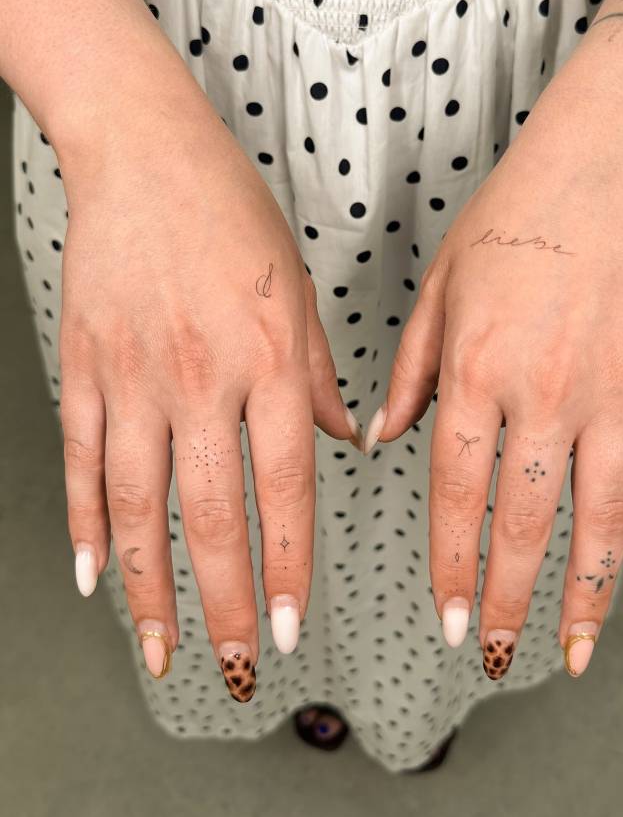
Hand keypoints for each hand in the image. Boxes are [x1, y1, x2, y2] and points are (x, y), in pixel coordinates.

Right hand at [60, 84, 358, 697]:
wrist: (143, 151)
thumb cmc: (230, 211)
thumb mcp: (297, 289)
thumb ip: (319, 375)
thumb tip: (346, 440)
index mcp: (266, 357)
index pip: (284, 487)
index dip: (290, 567)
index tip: (294, 625)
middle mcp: (200, 376)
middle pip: (210, 515)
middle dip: (227, 602)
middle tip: (237, 665)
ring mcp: (133, 375)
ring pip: (138, 505)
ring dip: (150, 588)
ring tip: (160, 648)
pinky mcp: (85, 367)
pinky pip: (83, 462)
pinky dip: (88, 525)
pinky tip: (95, 575)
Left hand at [371, 42, 622, 678]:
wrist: (611, 152)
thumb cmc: (519, 208)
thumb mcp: (442, 283)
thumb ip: (411, 371)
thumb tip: (376, 438)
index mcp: (480, 363)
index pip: (456, 491)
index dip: (447, 565)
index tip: (441, 616)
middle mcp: (549, 386)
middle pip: (527, 520)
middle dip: (506, 599)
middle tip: (492, 653)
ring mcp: (618, 385)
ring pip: (603, 515)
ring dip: (587, 592)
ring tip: (574, 647)